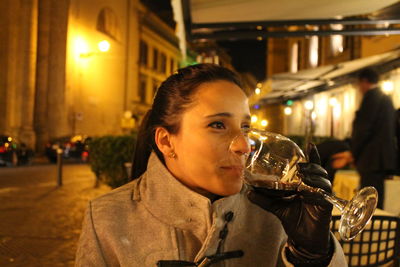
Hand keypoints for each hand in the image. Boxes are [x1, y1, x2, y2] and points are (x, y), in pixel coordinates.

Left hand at [247, 143, 332, 259]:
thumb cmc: (294, 220)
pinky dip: (316, 190)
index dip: (312, 156)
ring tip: (303, 174)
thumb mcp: (276, 207)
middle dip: (311, 165)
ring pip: (323, 180)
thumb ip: (264, 199)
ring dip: (314, 175)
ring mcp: (322, 197)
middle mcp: (316, 188)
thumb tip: (248, 192)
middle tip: (299, 166)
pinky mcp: (326, 207)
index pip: (311, 168)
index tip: (309, 144)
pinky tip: (308, 189)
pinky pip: (324, 195)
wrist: (303, 240)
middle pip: (318, 171)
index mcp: (306, 185)